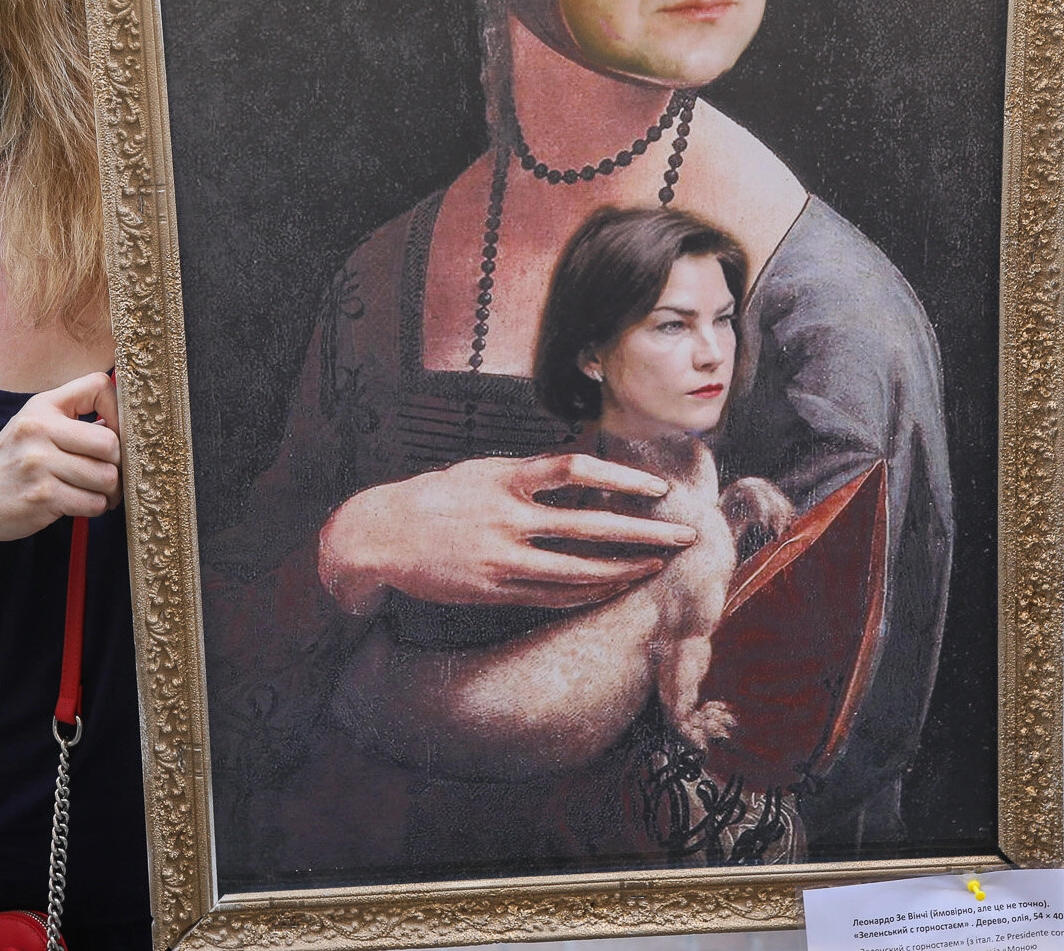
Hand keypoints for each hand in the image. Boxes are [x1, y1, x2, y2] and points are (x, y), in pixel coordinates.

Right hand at [0, 371, 120, 544]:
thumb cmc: (10, 463)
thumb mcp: (33, 427)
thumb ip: (73, 420)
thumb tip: (124, 425)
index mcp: (42, 407)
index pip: (99, 386)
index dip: (118, 411)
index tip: (115, 433)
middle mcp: (39, 430)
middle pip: (111, 443)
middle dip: (119, 464)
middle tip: (112, 475)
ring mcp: (39, 464)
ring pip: (107, 477)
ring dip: (110, 492)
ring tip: (98, 492)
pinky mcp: (42, 497)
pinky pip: (93, 503)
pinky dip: (95, 508)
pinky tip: (81, 504)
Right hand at [319, 453, 696, 615]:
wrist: (380, 535)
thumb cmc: (435, 496)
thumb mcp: (480, 470)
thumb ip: (528, 473)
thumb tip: (581, 468)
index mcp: (504, 478)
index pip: (574, 469)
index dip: (621, 478)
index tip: (656, 488)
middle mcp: (506, 518)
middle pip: (590, 525)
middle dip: (643, 532)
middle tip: (683, 535)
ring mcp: (502, 559)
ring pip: (578, 570)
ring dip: (622, 569)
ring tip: (654, 565)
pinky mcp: (495, 590)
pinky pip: (553, 596)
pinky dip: (588, 593)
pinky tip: (613, 587)